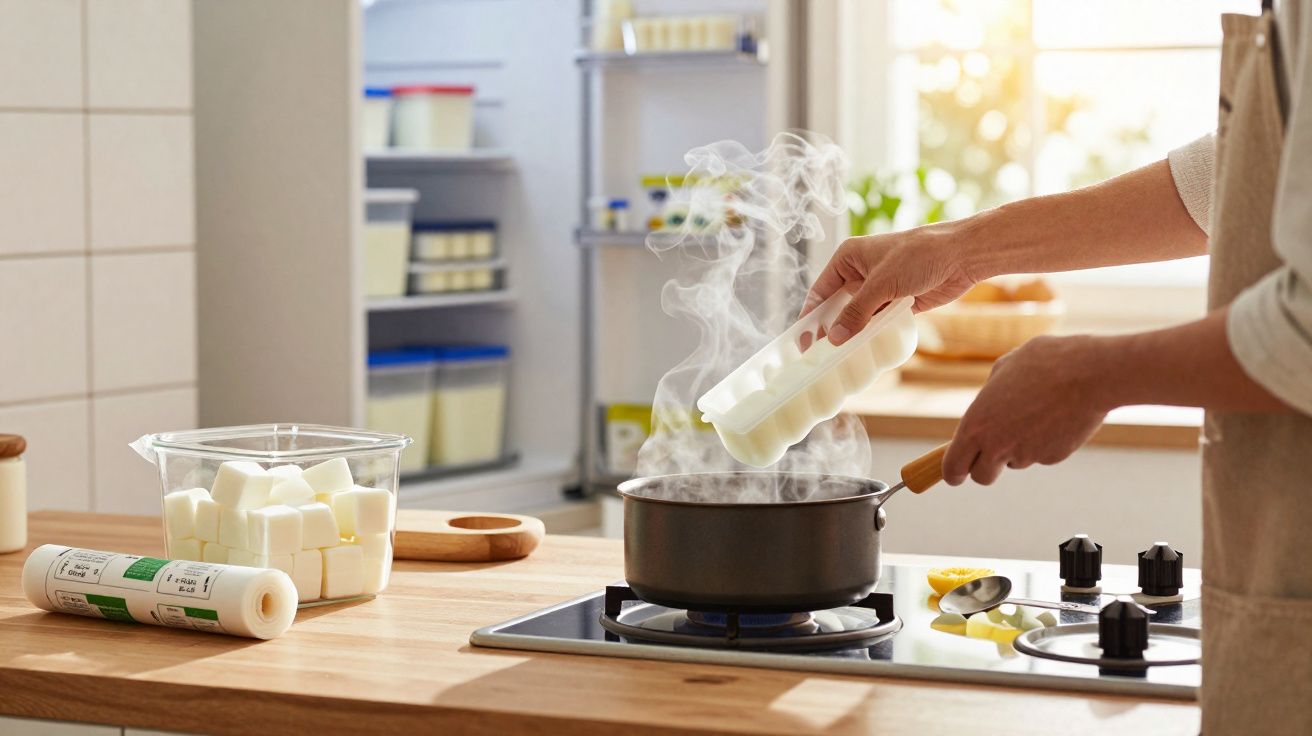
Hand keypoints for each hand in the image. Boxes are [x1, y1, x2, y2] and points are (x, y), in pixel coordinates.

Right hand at [801, 221, 983, 344]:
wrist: (961, 255)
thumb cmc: (918, 255)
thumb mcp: (881, 284)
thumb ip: (856, 312)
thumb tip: (834, 338)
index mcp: (848, 258)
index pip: (820, 290)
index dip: (810, 316)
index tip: (802, 340)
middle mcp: (860, 272)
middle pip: (836, 306)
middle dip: (829, 328)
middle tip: (818, 354)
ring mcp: (879, 288)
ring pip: (857, 316)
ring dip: (851, 334)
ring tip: (837, 358)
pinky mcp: (897, 301)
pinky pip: (877, 322)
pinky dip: (870, 335)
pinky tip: (862, 351)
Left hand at [943, 335, 1109, 484]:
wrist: (1091, 373)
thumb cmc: (1046, 362)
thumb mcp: (1005, 367)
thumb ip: (991, 391)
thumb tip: (989, 402)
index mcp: (976, 424)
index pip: (953, 466)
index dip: (953, 472)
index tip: (956, 474)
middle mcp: (998, 445)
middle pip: (982, 477)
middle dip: (985, 468)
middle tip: (992, 453)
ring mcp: (1027, 454)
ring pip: (1015, 462)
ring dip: (1018, 448)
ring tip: (1034, 415)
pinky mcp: (1053, 457)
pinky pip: (1041, 455)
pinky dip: (1044, 443)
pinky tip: (1055, 417)